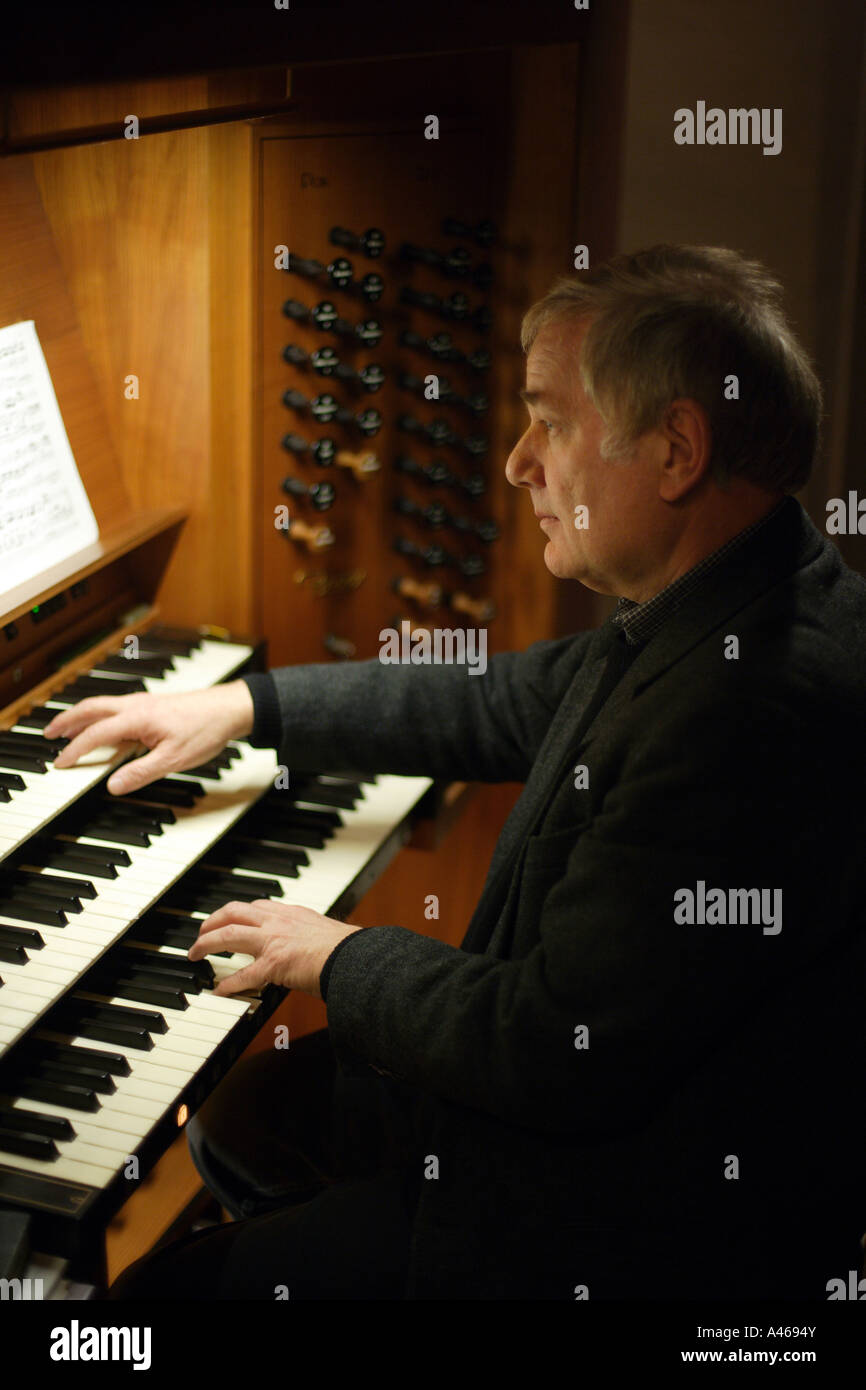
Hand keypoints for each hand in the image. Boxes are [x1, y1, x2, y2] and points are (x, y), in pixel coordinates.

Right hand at [44, 680, 254, 794]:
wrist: (231, 708)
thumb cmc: (206, 729)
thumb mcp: (174, 759)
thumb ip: (141, 772)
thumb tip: (113, 785)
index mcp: (136, 718)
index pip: (95, 734)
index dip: (75, 749)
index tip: (60, 763)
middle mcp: (136, 705)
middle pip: (91, 709)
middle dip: (67, 720)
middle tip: (49, 733)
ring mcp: (144, 702)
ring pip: (103, 705)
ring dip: (82, 715)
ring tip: (68, 728)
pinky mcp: (153, 704)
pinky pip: (117, 707)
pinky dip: (101, 715)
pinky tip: (105, 726)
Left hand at [189, 899, 360, 997]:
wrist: (356, 957)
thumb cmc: (349, 950)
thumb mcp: (326, 934)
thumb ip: (312, 938)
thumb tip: (314, 950)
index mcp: (293, 914)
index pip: (258, 907)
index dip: (239, 913)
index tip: (230, 918)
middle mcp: (279, 921)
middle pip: (234, 912)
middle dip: (213, 921)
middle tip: (202, 931)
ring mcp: (273, 941)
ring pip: (228, 935)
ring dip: (206, 943)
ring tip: (195, 953)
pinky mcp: (273, 964)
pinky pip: (242, 975)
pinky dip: (227, 984)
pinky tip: (217, 992)